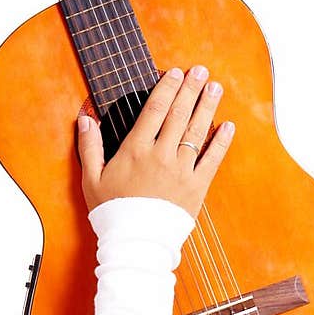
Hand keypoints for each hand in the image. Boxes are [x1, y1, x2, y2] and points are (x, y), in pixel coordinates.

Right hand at [76, 64, 234, 219]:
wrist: (134, 243)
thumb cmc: (111, 213)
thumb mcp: (92, 179)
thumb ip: (89, 147)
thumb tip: (85, 119)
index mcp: (135, 150)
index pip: (154, 110)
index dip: (166, 88)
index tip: (175, 73)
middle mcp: (160, 155)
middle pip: (178, 114)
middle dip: (190, 89)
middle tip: (200, 71)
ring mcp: (181, 171)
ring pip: (197, 132)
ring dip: (207, 107)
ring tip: (215, 87)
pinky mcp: (196, 187)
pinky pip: (212, 160)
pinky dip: (221, 142)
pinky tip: (228, 126)